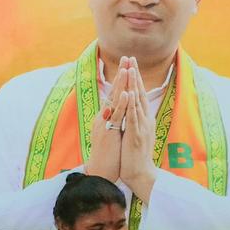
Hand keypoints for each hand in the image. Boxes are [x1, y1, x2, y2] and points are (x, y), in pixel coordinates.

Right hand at [86, 65, 129, 182]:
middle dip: (121, 75)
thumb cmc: (109, 155)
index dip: (122, 80)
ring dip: (121, 84)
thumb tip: (118, 112)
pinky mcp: (109, 132)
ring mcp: (105, 123)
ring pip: (114, 100)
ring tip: (126, 69)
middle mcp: (104, 117)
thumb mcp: (113, 134)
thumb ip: (115, 121)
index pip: (115, 94)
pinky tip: (125, 93)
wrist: (101, 171)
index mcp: (107, 117)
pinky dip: (121, 103)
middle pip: (113, 92)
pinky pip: (116, 116)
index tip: (128, 65)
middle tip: (127, 58)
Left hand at [118, 57, 156, 199]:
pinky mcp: (135, 135)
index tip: (130, 63)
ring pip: (137, 102)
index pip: (138, 94)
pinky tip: (129, 94)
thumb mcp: (133, 133)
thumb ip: (132, 121)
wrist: (140, 174)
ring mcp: (141, 126)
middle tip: (131, 58)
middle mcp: (144, 119)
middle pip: (139, 93)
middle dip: (135, 75)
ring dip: (133, 85)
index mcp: (142, 119)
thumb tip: (129, 111)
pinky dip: (132, 105)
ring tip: (130, 70)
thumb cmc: (134, 155)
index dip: (134, 79)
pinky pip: (133, 117)